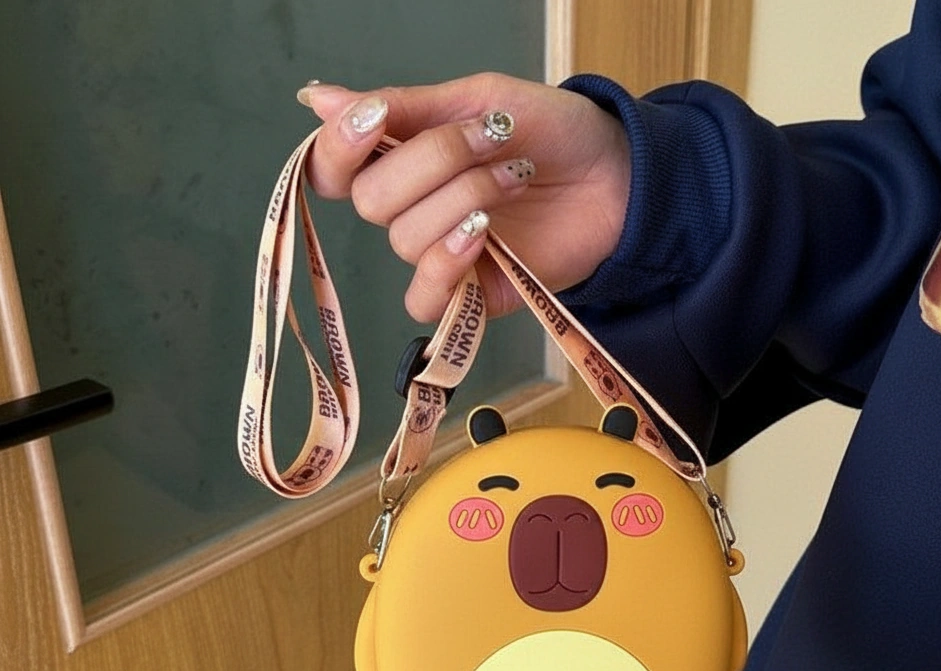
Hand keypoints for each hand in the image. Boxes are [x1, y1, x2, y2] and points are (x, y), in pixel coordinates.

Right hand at [299, 74, 630, 321]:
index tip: (375, 122)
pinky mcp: (471, 294)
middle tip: (491, 139)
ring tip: (515, 176)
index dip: (339, 149)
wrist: (617, 175)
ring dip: (464, 199)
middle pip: (373, 202)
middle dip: (434, 163)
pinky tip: (482, 237)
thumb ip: (404, 108)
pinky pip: (426, 297)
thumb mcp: (479, 99)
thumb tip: (319, 98)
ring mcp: (440, 254)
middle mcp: (413, 210)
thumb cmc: (553, 133)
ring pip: (406, 240)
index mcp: (405, 159)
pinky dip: (447, 262)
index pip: (334, 170)